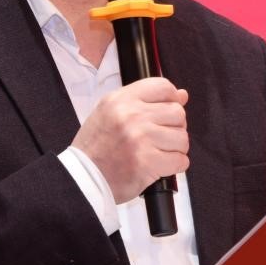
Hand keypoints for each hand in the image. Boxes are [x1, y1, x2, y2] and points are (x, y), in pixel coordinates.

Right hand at [71, 77, 189, 203]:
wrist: (83, 177)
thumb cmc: (96, 146)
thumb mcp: (110, 112)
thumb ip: (144, 100)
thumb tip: (182, 95)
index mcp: (121, 100)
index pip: (163, 87)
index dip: (172, 99)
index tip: (169, 110)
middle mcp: (132, 116)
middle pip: (177, 113)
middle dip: (174, 127)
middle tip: (160, 137)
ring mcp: (141, 139)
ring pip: (182, 138)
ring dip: (175, 148)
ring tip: (158, 152)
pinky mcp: (148, 162)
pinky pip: (180, 160)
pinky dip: (175, 165)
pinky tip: (160, 165)